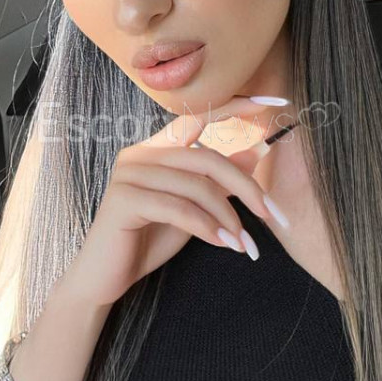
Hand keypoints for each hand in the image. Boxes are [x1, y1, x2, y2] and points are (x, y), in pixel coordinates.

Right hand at [62, 94, 290, 307]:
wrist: (107, 278)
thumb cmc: (148, 240)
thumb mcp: (194, 207)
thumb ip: (219, 180)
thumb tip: (258, 150)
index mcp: (156, 149)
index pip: (197, 116)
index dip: (235, 106)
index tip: (274, 102)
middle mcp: (140, 154)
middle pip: (206, 158)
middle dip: (245, 186)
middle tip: (270, 214)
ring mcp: (129, 174)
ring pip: (196, 186)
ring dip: (227, 217)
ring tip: (242, 242)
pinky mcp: (124, 199)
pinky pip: (178, 208)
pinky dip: (207, 228)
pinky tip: (222, 244)